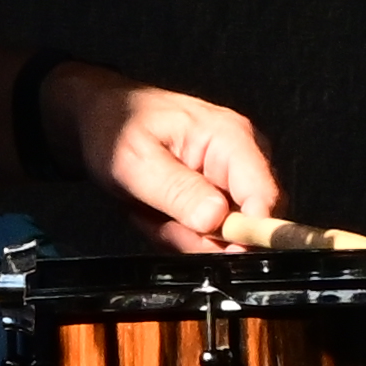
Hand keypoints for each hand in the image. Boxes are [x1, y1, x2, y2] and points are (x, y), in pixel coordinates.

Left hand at [40, 63, 285, 252]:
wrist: (102, 118)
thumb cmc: (117, 126)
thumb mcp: (137, 161)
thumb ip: (177, 190)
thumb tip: (216, 219)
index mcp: (231, 138)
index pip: (263, 196)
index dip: (244, 233)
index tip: (207, 248)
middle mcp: (242, 156)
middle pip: (247, 221)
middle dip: (201, 236)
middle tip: (161, 222)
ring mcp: (231, 175)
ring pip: (224, 233)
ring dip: (184, 234)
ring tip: (152, 211)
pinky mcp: (218, 192)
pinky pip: (209, 230)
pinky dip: (180, 231)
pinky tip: (158, 212)